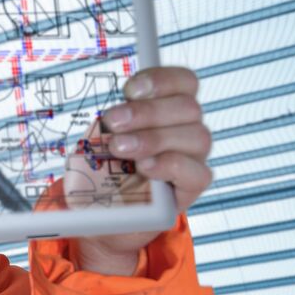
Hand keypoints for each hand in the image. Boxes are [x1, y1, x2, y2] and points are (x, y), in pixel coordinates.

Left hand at [66, 66, 212, 273]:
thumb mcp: (96, 142)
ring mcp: (193, 158)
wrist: (101, 215)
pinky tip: (145, 168)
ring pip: (196, 136)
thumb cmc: (100, 172)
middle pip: (188, 107)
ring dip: (153, 139)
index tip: (129, 89)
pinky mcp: (192, 187)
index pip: (184, 82)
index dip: (161, 79)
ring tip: (120, 148)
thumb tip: (108, 114)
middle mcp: (186, 129)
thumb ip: (108, 125)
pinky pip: (197, 172)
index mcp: (167, 109)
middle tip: (113, 123)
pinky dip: (170, 165)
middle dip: (147, 111)